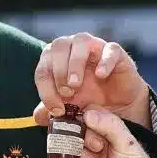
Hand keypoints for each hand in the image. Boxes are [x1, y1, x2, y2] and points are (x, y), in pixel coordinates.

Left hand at [34, 33, 149, 126]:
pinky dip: (104, 61)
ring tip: (76, 84)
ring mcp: (95, 46)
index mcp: (56, 58)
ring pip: (81, 41)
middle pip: (58, 46)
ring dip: (75, 63)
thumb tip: (37, 116)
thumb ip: (51, 110)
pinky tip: (101, 75)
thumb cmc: (89, 100)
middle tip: (66, 93)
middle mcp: (73, 46)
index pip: (43, 68)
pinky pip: (109, 49)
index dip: (46, 89)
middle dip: (58, 71)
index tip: (56, 109)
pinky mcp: (115, 52)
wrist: (119, 105)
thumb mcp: (67, 108)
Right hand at [66, 108, 156, 157]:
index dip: (88, 118)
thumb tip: (87, 113)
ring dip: (79, 153)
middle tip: (98, 147)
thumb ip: (111, 125)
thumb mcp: (128, 145)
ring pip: (67, 146)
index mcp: (108, 134)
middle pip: (75, 129)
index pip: (90, 115)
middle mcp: (93, 145)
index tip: (92, 124)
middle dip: (84, 136)